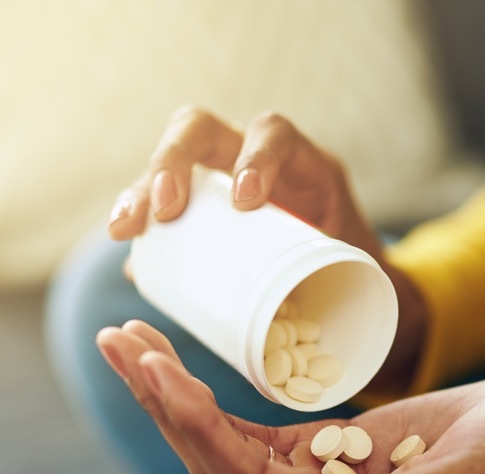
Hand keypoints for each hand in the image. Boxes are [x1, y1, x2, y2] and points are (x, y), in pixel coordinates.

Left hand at [97, 320, 484, 473]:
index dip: (194, 428)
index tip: (153, 365)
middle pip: (218, 469)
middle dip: (164, 405)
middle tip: (116, 339)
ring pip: (225, 450)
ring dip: (174, 398)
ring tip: (128, 340)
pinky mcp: (327, 458)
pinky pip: (252, 433)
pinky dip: (210, 400)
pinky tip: (175, 365)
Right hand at [107, 105, 426, 391]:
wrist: (353, 285)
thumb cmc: (359, 279)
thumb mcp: (359, 274)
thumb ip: (342, 295)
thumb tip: (305, 330)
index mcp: (303, 164)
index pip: (275, 133)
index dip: (256, 155)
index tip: (245, 201)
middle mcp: (253, 157)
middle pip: (200, 131)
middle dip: (173, 162)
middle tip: (163, 209)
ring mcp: (217, 178)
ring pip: (167, 164)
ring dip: (140, 192)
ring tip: (126, 231)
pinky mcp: (196, 208)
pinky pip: (157, 202)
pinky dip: (140, 223)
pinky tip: (130, 253)